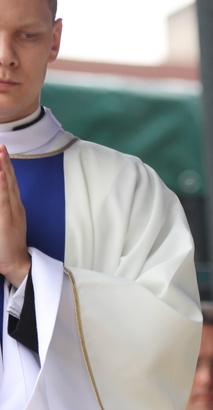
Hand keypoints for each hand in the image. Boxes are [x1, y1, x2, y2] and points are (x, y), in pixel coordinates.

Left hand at [0, 145, 29, 286]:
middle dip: (4, 162)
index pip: (9, 184)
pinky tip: (1, 173)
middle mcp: (15, 207)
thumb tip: (2, 199)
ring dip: (3, 168)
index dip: (5, 168)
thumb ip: (1, 212)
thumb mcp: (1, 226)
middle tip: (2, 145)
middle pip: (10, 180)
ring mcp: (12, 212)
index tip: (1, 153)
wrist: (15, 264)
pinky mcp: (7, 219)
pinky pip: (4, 199)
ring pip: (7, 186)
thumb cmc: (4, 248)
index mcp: (13, 208)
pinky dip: (3, 184)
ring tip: (0, 153)